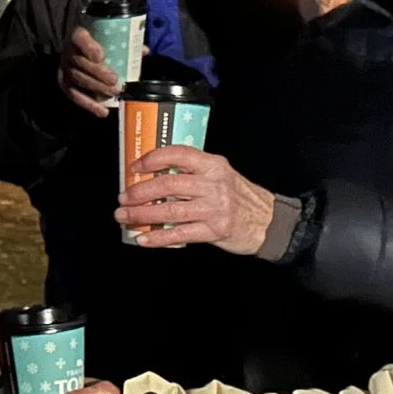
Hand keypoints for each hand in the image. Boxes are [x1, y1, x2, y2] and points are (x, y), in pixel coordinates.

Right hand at [59, 27, 119, 118]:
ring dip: (97, 88)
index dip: (89, 48)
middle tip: (114, 81)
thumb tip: (143, 51)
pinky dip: (89, 104)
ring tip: (114, 93)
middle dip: (97, 73)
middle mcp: (69, 50)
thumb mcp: (106, 34)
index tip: (101, 56)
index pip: (80, 38)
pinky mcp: (64, 82)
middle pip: (80, 63)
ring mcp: (65, 67)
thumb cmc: (96, 39)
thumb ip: (125, 40)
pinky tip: (102, 111)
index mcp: (78, 34)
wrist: (77, 45)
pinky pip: (74, 95)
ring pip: (78, 79)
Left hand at [114, 145, 276, 252]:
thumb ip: (193, 173)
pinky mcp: (215, 230)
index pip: (179, 154)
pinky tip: (144, 239)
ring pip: (170, 211)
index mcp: (213, 165)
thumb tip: (153, 177)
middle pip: (168, 185)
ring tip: (125, 218)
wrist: (269, 222)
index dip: (153, 159)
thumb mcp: (221, 175)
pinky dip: (158, 238)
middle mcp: (214, 184)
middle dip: (140, 192)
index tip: (135, 167)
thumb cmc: (240, 198)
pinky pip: (180, 234)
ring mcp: (215, 208)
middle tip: (123, 198)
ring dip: (142, 215)